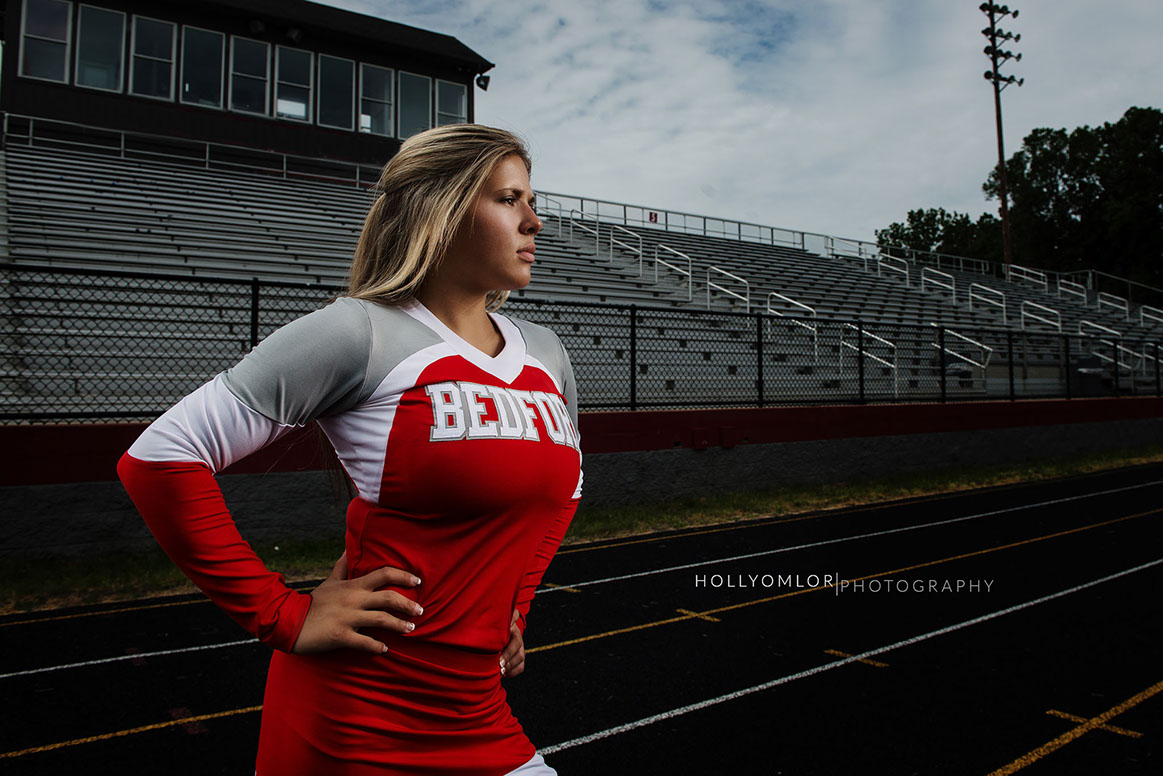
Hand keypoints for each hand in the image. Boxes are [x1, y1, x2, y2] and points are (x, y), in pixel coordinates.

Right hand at [292, 551, 421, 655]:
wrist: (289, 621)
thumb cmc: (314, 602)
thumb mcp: (329, 581)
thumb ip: (342, 566)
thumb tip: (347, 549)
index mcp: (353, 586)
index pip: (384, 574)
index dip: (403, 576)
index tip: (417, 581)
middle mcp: (354, 599)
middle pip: (389, 598)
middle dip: (408, 604)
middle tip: (420, 610)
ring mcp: (348, 618)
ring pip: (381, 620)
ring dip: (399, 625)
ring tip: (410, 629)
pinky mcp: (341, 636)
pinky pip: (365, 642)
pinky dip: (377, 646)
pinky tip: (384, 649)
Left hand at [500, 608, 524, 677]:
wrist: (500, 625)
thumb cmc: (496, 622)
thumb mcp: (499, 618)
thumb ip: (505, 617)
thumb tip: (511, 616)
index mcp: (514, 631)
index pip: (516, 642)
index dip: (508, 653)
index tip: (499, 661)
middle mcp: (519, 641)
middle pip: (520, 654)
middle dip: (509, 662)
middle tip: (499, 668)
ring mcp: (520, 649)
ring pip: (521, 661)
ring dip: (510, 669)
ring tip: (501, 673)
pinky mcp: (518, 657)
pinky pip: (520, 668)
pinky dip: (512, 673)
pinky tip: (503, 675)